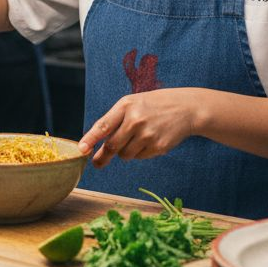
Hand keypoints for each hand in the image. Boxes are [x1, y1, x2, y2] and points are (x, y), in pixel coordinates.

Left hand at [77, 89, 204, 167]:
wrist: (186, 108)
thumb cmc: (153, 105)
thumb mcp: (133, 103)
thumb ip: (115, 119)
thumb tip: (96, 144)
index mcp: (126, 106)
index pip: (103, 126)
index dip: (90, 139)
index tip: (81, 150)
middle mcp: (136, 120)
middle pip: (112, 146)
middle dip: (103, 156)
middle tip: (97, 163)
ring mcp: (148, 134)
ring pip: (125, 155)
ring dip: (125, 151)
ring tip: (137, 138)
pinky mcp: (158, 147)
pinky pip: (139, 157)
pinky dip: (140, 153)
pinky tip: (150, 140)